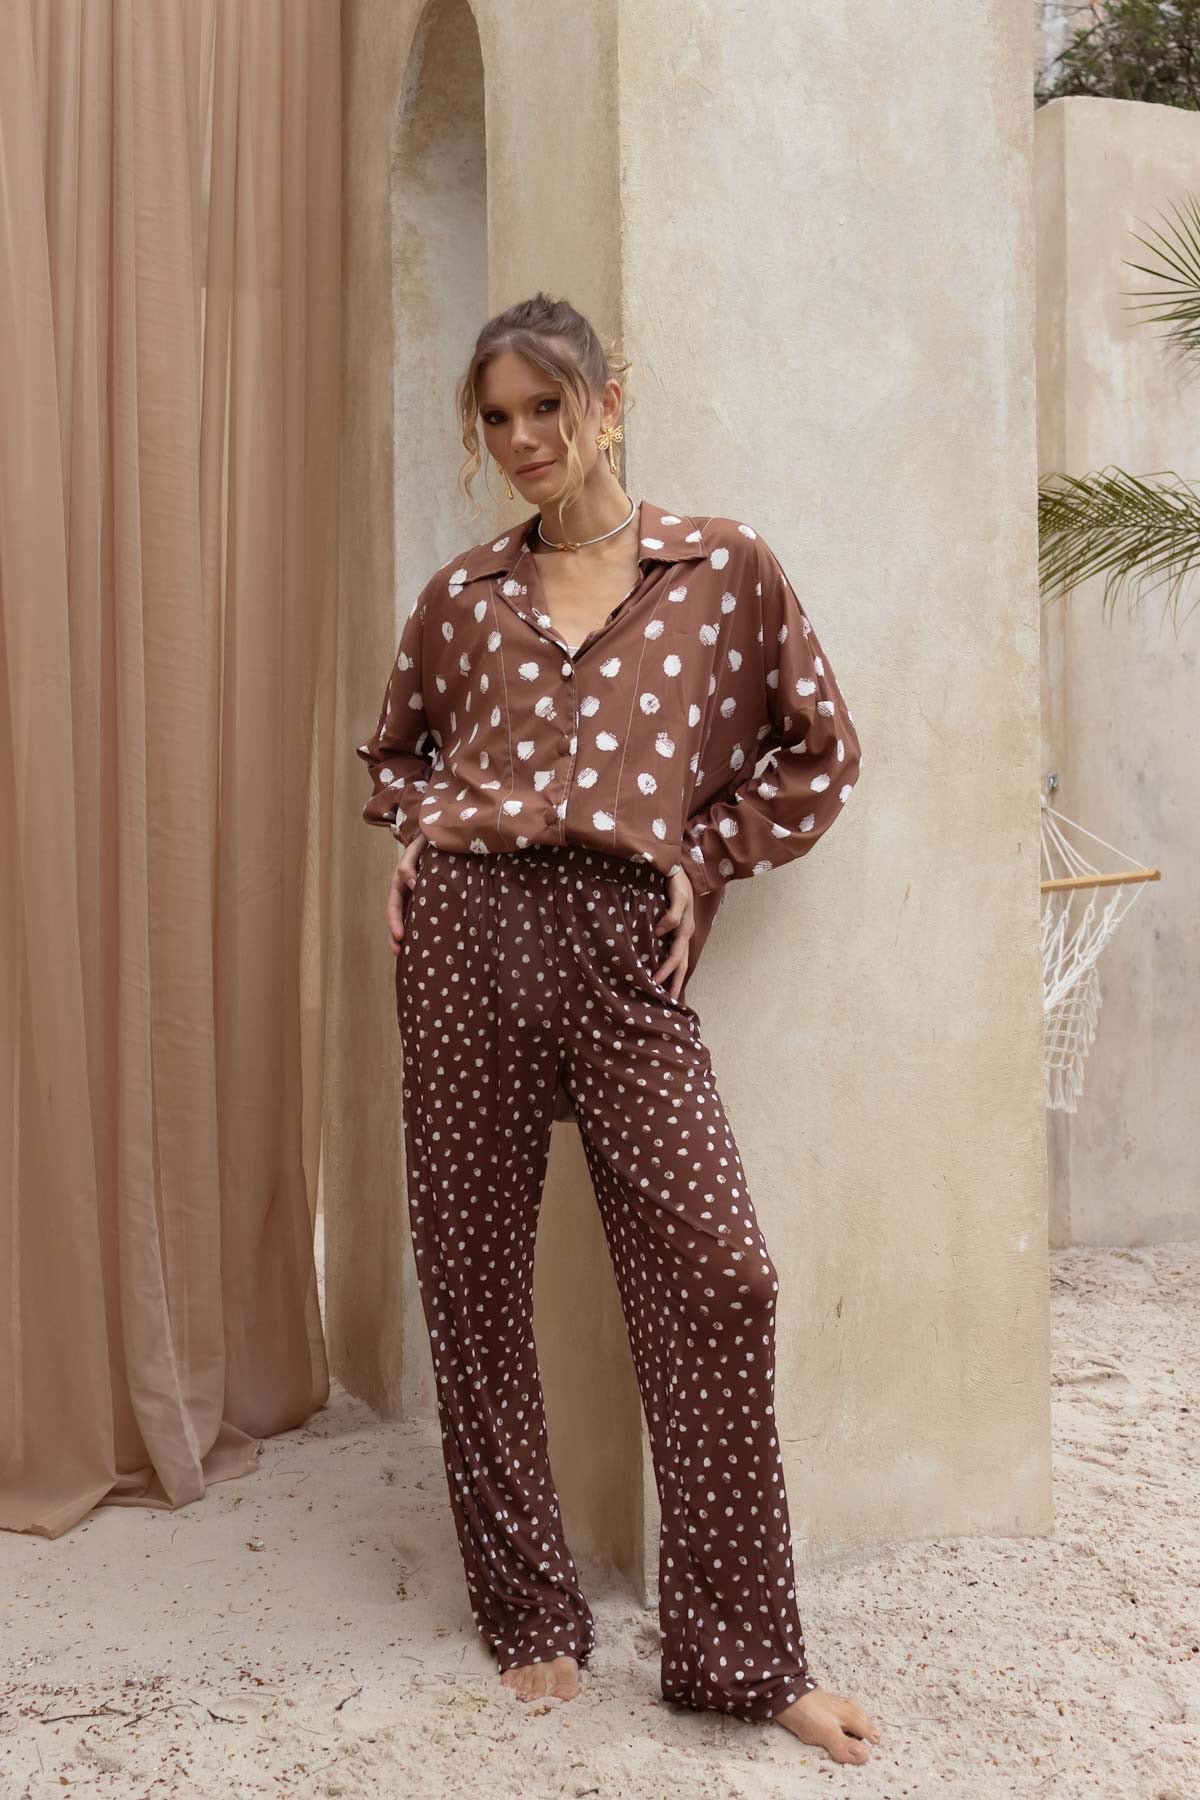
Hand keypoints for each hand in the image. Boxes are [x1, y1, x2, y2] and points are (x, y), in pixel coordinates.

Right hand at [388, 830, 426, 954]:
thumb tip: (412, 883)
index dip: (394, 921)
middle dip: (396, 935)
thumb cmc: (430, 838)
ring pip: (411, 919)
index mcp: (401, 880)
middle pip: (398, 916)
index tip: (400, 936)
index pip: (394, 904)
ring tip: (410, 955)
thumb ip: (410, 862)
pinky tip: (430, 943)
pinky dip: (425, 929)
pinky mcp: (434, 898)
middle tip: (399, 953)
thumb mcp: (418, 845)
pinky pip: (426, 915)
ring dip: (409, 936)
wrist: (447, 834)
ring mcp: (420, 895)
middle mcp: (408, 890)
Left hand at [651, 868, 694, 999]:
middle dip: (675, 984)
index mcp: (685, 930)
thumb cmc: (678, 881)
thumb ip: (672, 914)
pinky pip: (672, 951)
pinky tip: (661, 971)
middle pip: (681, 965)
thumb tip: (660, 933)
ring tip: (666, 993)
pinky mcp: (674, 929)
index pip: (676, 958)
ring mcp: (680, 933)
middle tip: (668, 1004)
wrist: (676, 868)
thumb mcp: (678, 895)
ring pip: (678, 961)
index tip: (655, 983)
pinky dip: (668, 965)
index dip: (666, 971)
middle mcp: (684, 935)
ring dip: (673, 977)